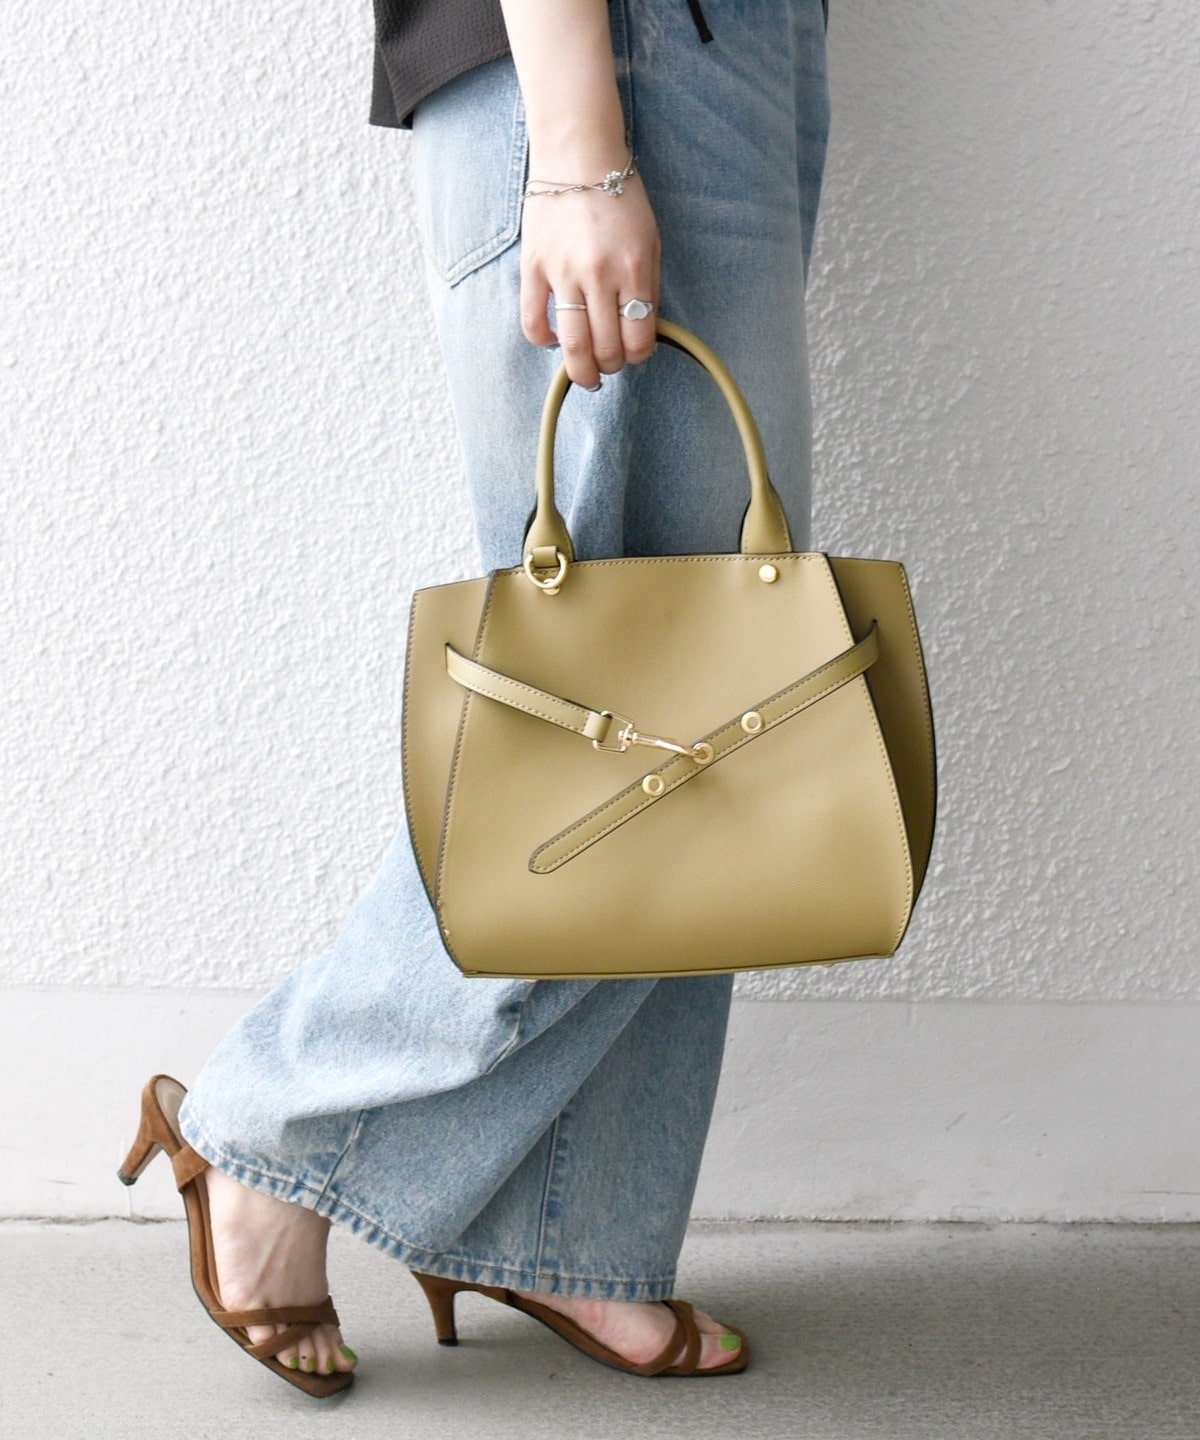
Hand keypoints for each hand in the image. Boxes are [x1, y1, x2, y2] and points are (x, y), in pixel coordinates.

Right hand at [518, 174, 661, 388]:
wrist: (578, 156)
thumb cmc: (620, 199)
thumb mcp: (651, 241)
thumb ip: (648, 288)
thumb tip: (642, 333)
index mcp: (634, 268)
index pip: (638, 338)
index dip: (638, 356)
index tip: (634, 352)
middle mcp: (599, 274)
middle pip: (606, 349)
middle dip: (611, 366)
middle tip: (610, 364)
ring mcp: (563, 272)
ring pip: (573, 345)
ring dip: (581, 370)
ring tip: (585, 373)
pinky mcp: (533, 268)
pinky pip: (533, 323)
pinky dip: (545, 342)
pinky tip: (555, 341)